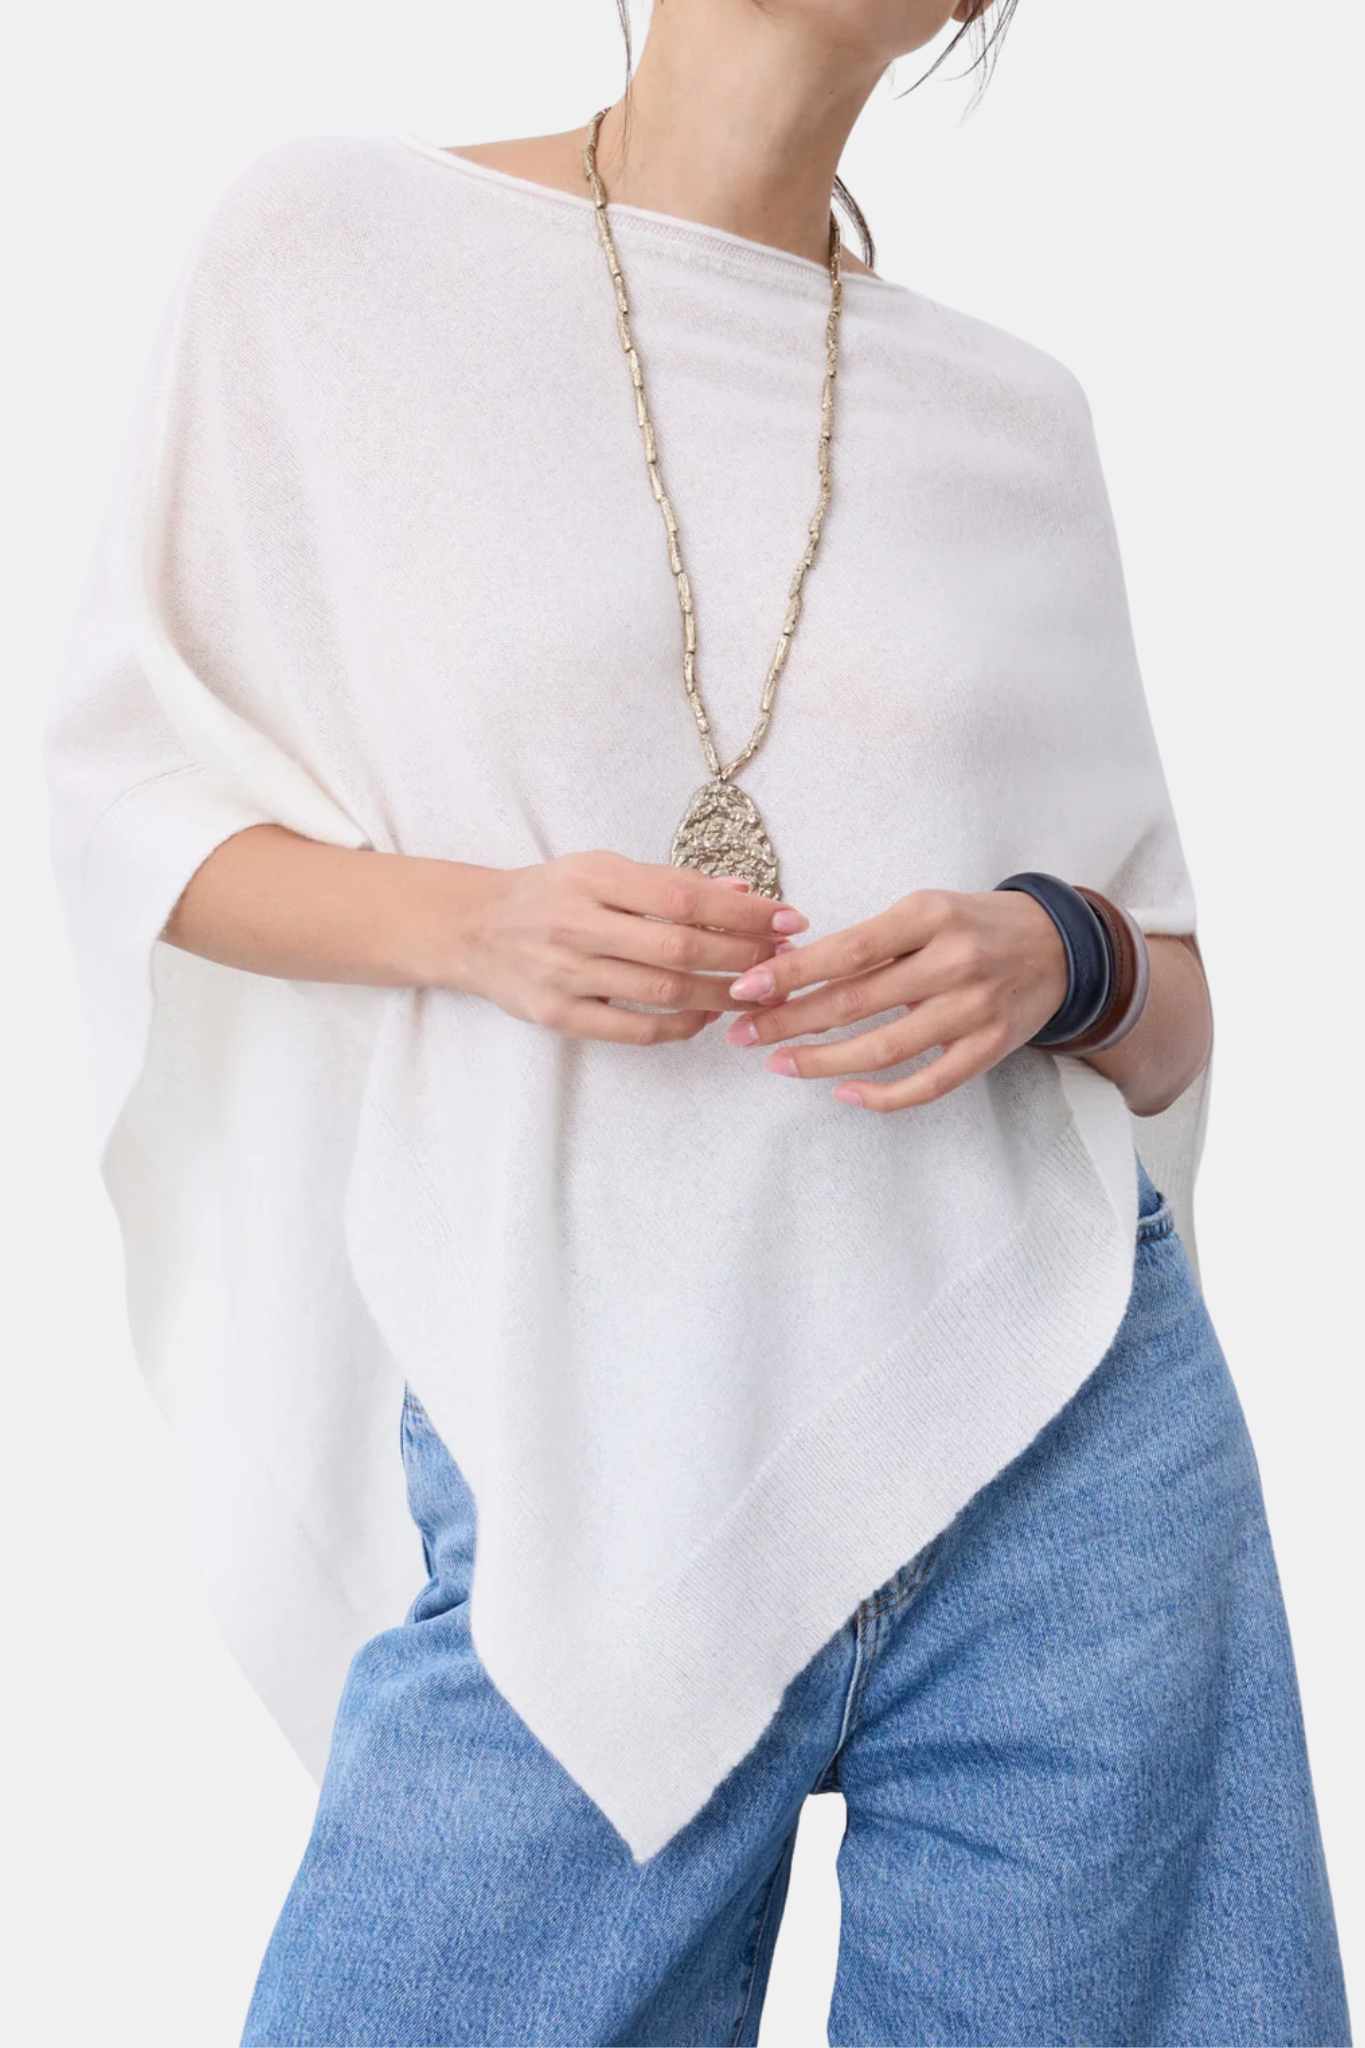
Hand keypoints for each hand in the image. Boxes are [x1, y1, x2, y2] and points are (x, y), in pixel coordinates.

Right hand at [452, 852, 807, 1044]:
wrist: (474, 929)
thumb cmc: (549, 895)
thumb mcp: (602, 870)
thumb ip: (668, 882)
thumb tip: (741, 893)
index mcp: (593, 878)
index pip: (683, 897)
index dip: (743, 912)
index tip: (788, 918)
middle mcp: (576, 925)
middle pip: (679, 948)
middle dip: (743, 956)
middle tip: (783, 959)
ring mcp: (565, 975)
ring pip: (664, 992)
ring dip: (722, 995)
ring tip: (758, 991)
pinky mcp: (560, 1016)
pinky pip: (635, 1029)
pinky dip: (681, 1026)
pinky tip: (707, 1016)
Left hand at [721, 887, 1067, 1109]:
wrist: (1059, 945)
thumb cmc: (975, 925)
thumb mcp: (925, 910)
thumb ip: (872, 941)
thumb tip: (791, 971)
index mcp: (930, 916)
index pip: (847, 950)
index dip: (791, 973)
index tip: (745, 988)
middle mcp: (953, 962)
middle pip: (855, 1001)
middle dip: (789, 1021)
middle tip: (744, 1034)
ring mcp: (974, 1010)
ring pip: (883, 1048)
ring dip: (822, 1061)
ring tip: (779, 1064)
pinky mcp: (989, 1049)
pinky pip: (927, 1084)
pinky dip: (881, 1095)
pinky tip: (843, 1093)